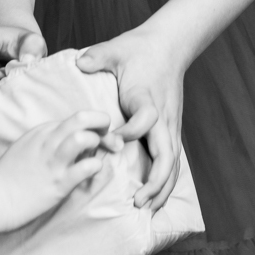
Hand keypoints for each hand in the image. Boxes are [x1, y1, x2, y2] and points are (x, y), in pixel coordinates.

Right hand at [0, 110, 115, 229]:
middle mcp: (48, 141)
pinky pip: (87, 167)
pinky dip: (96, 166)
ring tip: (95, 154)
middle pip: (83, 117)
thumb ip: (45, 141)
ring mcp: (53, 161)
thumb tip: (69, 141)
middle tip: (108, 135)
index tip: (97, 135)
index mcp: (40, 131)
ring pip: (84, 137)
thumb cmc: (7, 178)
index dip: (92, 124)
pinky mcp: (58, 183)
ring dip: (98, 143)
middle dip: (102, 121)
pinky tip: (91, 172)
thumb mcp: (25, 148)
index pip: (75, 117)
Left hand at [77, 31, 187, 211]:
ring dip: (163, 188)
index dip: (130, 132)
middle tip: (137, 202)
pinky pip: (174, 160)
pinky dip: (167, 181)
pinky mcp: (172, 128)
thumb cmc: (139, 49)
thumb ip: (98, 56)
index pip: (145, 120)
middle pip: (168, 154)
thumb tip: (80, 62)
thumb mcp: (116, 49)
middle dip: (155, 181)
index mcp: (147, 98)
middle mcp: (163, 116)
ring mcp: (171, 125)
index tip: (113, 141)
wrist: (169, 45)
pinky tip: (157, 198)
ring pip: (174, 163)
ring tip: (147, 209)